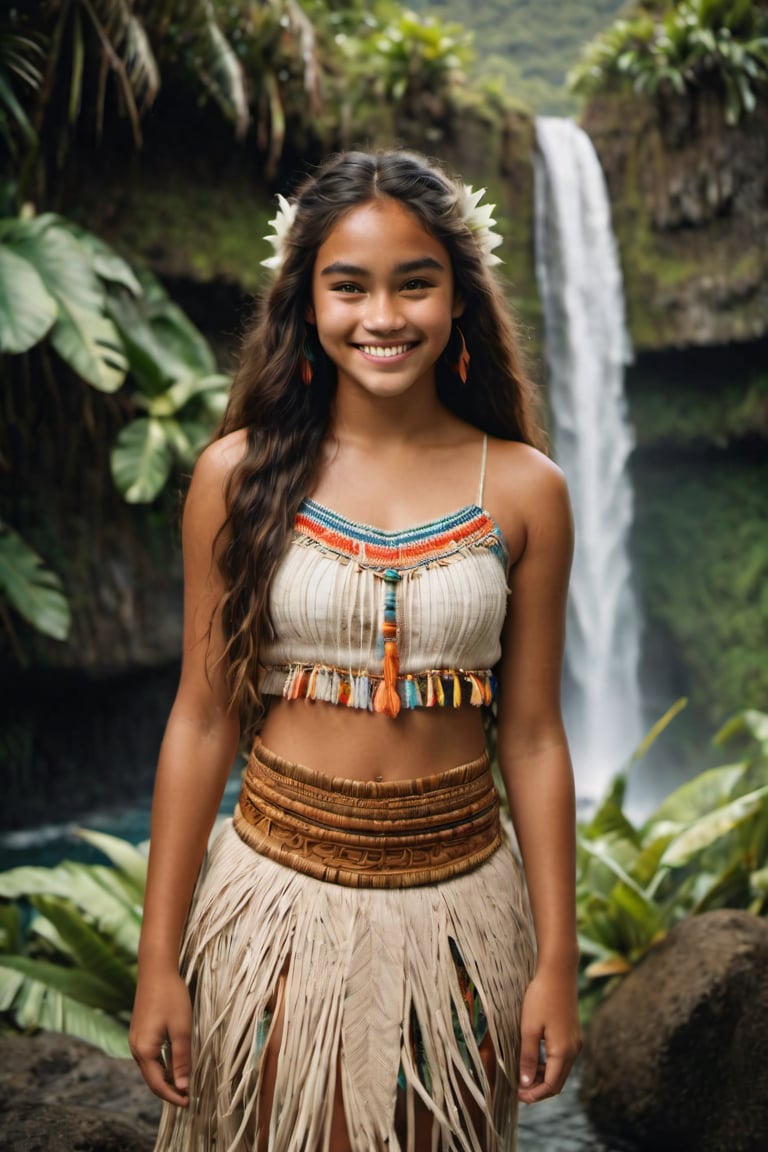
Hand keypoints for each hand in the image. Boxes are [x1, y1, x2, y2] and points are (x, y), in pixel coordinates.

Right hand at [130, 969, 191, 1105]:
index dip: (173, 1096)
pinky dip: (162, 1064)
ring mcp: (136, 1039)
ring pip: (150, 1067)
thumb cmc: (171, 997)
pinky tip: (175, 1063)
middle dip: (169, 1090)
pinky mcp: (140, 1031)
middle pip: (151, 1079)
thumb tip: (182, 1087)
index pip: (157, 1085)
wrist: (156, 970)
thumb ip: (181, 1059)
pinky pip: (150, 1056)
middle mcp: (136, 1048)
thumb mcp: (181, 1029)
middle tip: (188, 1096)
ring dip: (166, 1077)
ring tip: (184, 1082)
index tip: (189, 1102)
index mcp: (144, 1051)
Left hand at [517, 966, 581, 1103]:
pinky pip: (562, 1058)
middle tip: (518, 1089)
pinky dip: (549, 1064)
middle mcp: (574, 1050)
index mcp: (563, 1051)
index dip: (534, 1095)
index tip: (516, 1095)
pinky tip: (534, 1058)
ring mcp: (575, 1042)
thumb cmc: (541, 997)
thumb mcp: (529, 1028)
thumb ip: (528, 1057)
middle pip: (558, 1082)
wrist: (559, 972)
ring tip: (523, 1074)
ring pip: (560, 1070)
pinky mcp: (573, 1034)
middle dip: (538, 1089)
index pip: (551, 1086)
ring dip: (543, 1076)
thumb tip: (525, 1083)